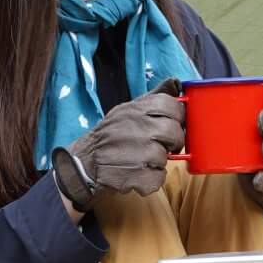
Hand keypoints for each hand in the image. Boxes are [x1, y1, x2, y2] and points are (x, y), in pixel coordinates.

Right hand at [53, 82, 183, 207]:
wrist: (83, 163)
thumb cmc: (112, 135)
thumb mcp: (128, 110)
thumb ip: (154, 97)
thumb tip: (176, 82)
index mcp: (135, 110)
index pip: (172, 105)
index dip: (179, 116)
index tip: (174, 123)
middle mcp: (136, 128)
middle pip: (174, 133)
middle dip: (173, 142)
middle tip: (164, 145)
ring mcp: (135, 153)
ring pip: (166, 158)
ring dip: (159, 162)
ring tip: (143, 160)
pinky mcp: (133, 176)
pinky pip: (158, 178)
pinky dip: (152, 179)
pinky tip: (139, 173)